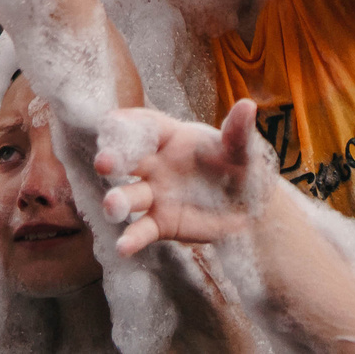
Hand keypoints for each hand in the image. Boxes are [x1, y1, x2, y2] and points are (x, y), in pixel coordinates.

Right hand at [96, 99, 274, 254]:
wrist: (250, 209)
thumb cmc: (243, 169)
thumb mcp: (243, 149)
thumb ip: (238, 131)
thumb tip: (247, 105)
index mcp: (173, 137)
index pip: (148, 126)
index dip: (129, 123)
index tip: (111, 121)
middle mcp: (157, 164)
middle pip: (129, 160)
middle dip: (114, 159)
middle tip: (103, 162)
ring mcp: (156, 195)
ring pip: (130, 196)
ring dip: (118, 200)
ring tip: (112, 205)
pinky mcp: (161, 224)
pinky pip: (142, 230)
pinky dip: (132, 239)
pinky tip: (123, 247)